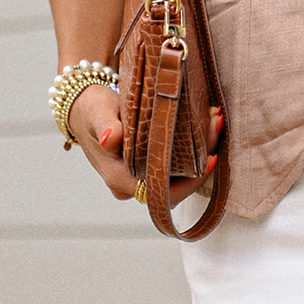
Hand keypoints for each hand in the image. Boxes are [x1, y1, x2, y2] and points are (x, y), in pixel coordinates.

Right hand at [68, 85, 222, 201]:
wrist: (86, 109)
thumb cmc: (91, 111)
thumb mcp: (97, 113)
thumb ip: (105, 126)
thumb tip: (110, 138)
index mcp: (119, 178)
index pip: (161, 193)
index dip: (189, 181)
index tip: (209, 158)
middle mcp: (132, 185)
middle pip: (176, 186)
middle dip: (202, 161)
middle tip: (216, 124)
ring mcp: (143, 178)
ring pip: (180, 176)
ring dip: (202, 153)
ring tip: (215, 120)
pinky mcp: (151, 167)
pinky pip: (178, 166)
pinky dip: (194, 149)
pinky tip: (207, 125)